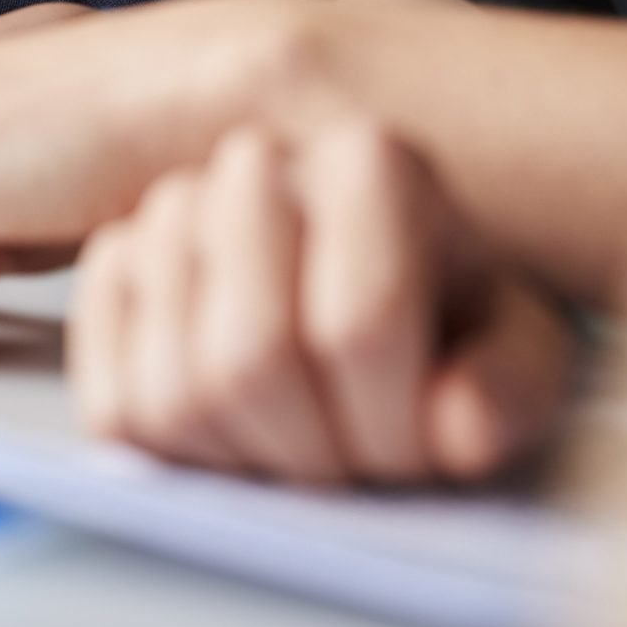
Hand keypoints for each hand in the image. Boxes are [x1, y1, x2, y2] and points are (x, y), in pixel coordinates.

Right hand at [73, 122, 575, 484]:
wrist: (379, 274)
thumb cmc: (447, 316)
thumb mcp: (515, 346)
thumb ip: (510, 386)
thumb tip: (457, 430)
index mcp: (370, 161)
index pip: (357, 320)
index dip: (392, 424)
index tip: (424, 448)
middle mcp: (257, 161)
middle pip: (251, 359)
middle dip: (312, 454)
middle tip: (357, 465)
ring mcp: (169, 211)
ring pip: (175, 393)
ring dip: (246, 464)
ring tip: (304, 448)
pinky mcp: (110, 270)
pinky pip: (113, 408)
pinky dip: (179, 457)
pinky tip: (238, 438)